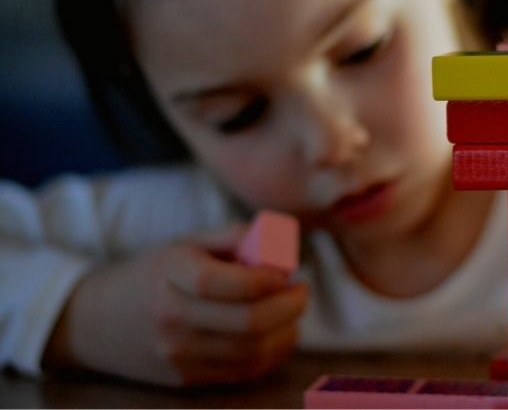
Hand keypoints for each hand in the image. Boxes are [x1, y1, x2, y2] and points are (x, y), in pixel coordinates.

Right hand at [43, 224, 307, 386]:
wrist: (96, 321)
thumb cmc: (154, 274)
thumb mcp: (187, 244)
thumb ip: (235, 237)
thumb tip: (283, 247)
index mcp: (172, 274)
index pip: (232, 283)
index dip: (270, 279)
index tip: (287, 272)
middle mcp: (173, 317)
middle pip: (249, 322)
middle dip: (289, 306)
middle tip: (302, 292)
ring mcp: (178, 354)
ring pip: (252, 351)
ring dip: (287, 331)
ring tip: (294, 312)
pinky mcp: (186, 378)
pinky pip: (243, 371)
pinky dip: (272, 353)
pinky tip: (281, 334)